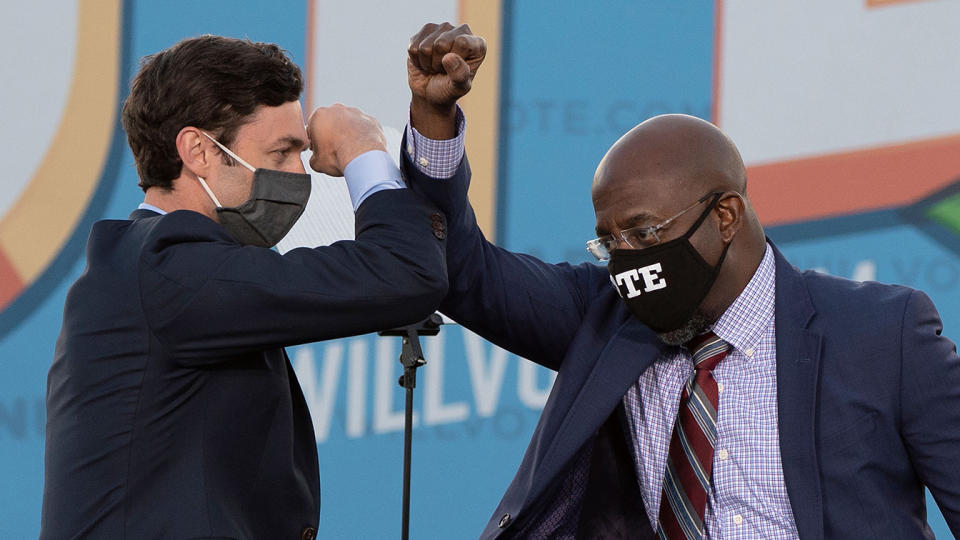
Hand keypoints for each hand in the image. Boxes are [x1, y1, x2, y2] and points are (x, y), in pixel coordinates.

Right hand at [306, 104, 386, 176]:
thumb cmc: (337, 158)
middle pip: (331, 122)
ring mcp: (356, 113)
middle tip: (335, 150)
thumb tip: (317, 159)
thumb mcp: (317, 163)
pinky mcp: (371, 120)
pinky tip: (362, 149)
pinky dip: (363, 136)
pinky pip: (364, 128)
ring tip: (350, 151)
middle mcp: (337, 109)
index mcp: (319, 115)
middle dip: (332, 133)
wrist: (363, 158)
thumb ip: (314, 157)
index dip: (315, 141)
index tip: (320, 151)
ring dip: (348, 133)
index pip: (312, 128)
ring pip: (349, 123)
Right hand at [407, 22, 485, 138]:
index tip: (455, 70)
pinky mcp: (426, 31)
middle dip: (438, 63)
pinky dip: (417, 60)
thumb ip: (460, 75)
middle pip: (440, 44)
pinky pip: (413, 47)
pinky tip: (426, 61)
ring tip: (435, 66)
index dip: (453, 60)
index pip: (462, 42)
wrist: (431, 93)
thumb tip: (449, 57)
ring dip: (427, 62)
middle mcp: (462, 31)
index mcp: (477, 44)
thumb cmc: (449, 89)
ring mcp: (443, 28)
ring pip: (425, 47)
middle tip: (443, 70)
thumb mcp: (458, 89)